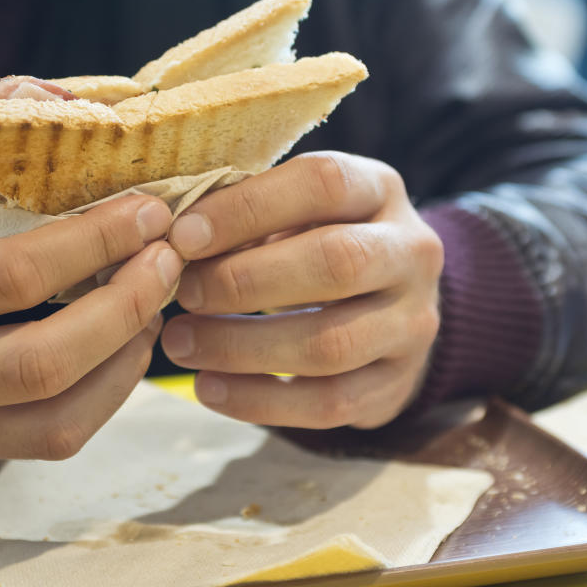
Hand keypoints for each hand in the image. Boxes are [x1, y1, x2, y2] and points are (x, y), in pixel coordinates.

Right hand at [0, 174, 180, 460]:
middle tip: (167, 259)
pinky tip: (124, 346)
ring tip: (153, 301)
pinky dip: (105, 395)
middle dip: (126, 307)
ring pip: (56, 420)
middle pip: (42, 362)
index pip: (9, 274)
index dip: (94, 243)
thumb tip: (81, 126)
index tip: (147, 211)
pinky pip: (49, 440)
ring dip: (127, 359)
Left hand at [160, 152, 442, 428]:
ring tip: (179, 343)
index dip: (249, 208)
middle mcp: (411, 252)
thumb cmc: (319, 241)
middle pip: (337, 262)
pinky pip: (328, 403)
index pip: (324, 183)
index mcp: (379, 190)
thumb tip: (173, 236)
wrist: (393, 306)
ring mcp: (412, 323)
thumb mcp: (299, 209)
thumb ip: (249, 211)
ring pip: (330, 343)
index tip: (184, 234)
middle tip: (183, 291)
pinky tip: (208, 387)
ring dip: (242, 346)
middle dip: (246, 279)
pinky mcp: (397, 384)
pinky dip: (259, 400)